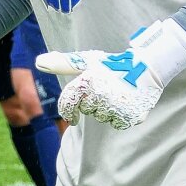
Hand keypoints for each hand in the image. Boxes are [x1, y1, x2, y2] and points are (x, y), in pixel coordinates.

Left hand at [36, 48, 162, 128]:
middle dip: (94, 103)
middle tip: (107, 89)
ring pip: (102, 117)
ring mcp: (116, 106)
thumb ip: (63, 64)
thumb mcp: (87, 62)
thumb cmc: (112, 65)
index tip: (72, 117)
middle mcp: (100, 94)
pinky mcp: (130, 116)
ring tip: (118, 94)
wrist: (147, 69)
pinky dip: (120, 117)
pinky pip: (117, 124)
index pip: (68, 103)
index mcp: (87, 80)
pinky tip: (126, 103)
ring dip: (106, 110)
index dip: (68, 111)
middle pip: (87, 110)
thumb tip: (38, 62)